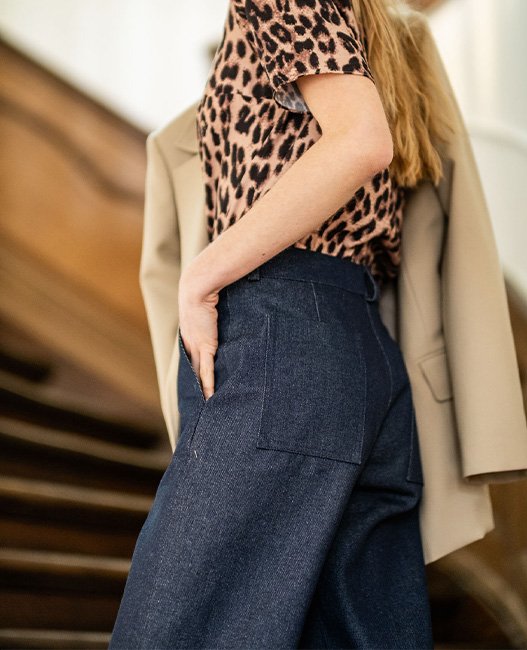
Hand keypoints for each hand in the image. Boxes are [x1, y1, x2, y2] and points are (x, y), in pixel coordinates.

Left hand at [178, 269, 219, 400]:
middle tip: (198, 398)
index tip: (196, 379)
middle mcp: (190, 342)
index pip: (191, 356)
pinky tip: (210, 395)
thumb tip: (217, 305)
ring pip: (199, 372)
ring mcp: (196, 345)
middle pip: (193, 368)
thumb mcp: (204, 301)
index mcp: (189, 333)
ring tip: (206, 403)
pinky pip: (206, 369)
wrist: (196, 286)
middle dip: (195, 383)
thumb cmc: (202, 288)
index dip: (194, 369)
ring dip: (202, 387)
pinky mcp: (206, 346)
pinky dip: (208, 383)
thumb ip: (210, 308)